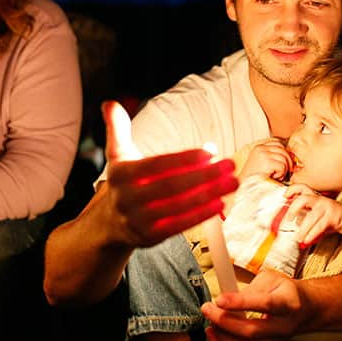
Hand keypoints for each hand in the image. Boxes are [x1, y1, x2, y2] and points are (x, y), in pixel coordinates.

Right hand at [101, 100, 238, 247]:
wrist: (110, 222)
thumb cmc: (123, 182)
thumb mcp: (117, 154)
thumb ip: (117, 128)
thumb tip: (110, 104)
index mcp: (121, 174)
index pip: (157, 165)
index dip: (184, 159)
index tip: (209, 152)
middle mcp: (128, 198)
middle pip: (171, 186)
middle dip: (204, 176)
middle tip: (229, 165)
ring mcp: (139, 220)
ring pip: (179, 206)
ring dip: (209, 194)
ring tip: (232, 182)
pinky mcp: (151, 237)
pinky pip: (179, 225)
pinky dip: (201, 215)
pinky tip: (219, 204)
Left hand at [201, 269, 303, 340]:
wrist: (304, 309)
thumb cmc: (284, 291)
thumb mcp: (272, 279)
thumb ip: (251, 288)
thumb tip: (227, 299)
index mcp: (288, 303)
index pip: (265, 304)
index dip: (240, 302)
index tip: (219, 299)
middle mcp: (283, 327)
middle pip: (250, 331)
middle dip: (223, 321)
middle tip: (207, 308)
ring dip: (221, 337)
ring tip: (209, 321)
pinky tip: (214, 334)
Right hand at [238, 137, 291, 181]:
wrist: (243, 187)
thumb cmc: (254, 178)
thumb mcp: (262, 163)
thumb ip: (272, 156)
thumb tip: (291, 156)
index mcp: (259, 147)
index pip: (278, 143)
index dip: (284, 153)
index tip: (285, 163)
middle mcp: (261, 148)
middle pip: (283, 150)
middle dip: (287, 162)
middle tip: (286, 172)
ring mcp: (264, 154)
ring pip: (284, 158)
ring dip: (284, 170)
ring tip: (276, 177)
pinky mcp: (267, 162)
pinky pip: (282, 166)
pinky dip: (281, 174)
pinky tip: (273, 178)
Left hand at [284, 183, 341, 246]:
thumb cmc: (332, 216)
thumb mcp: (319, 212)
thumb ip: (306, 214)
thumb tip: (291, 224)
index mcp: (315, 197)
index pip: (303, 187)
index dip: (292, 190)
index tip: (284, 196)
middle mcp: (320, 200)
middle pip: (303, 199)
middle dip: (293, 209)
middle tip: (288, 219)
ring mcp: (327, 207)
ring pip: (311, 217)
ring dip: (303, 229)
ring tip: (298, 238)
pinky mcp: (332, 217)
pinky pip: (319, 226)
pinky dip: (312, 234)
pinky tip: (307, 240)